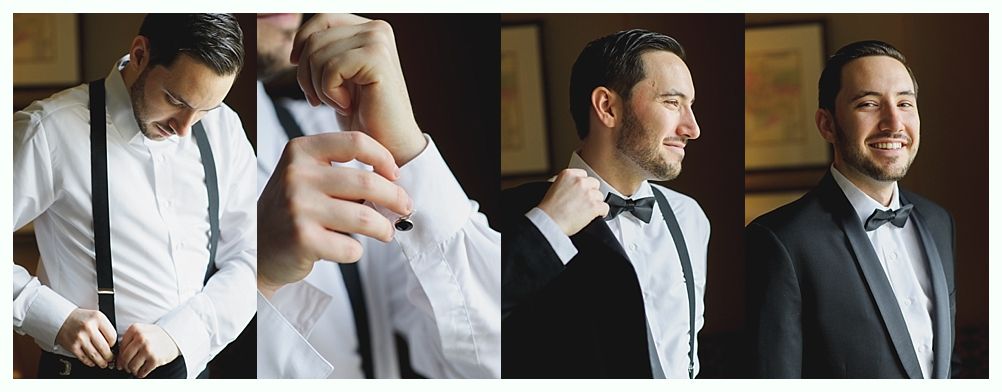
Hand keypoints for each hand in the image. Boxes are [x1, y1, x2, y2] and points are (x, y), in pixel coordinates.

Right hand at [55, 308, 116, 367]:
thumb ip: (105, 327)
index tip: (112, 346)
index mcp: (98, 318)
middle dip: (109, 356)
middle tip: (110, 358)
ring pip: (95, 355)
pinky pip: (84, 358)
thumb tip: (113, 344)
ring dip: (101, 362)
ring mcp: (80, 337)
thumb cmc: (81, 318)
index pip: (112, 336)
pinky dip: (90, 362)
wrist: (62, 319)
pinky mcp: (72, 346)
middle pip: (105, 348)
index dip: (114, 344)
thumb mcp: (96, 316)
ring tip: (103, 363)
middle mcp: (89, 327)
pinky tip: (92, 362)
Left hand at [115, 323, 178, 377]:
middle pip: (125, 358)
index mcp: (135, 329)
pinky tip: (143, 370)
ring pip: (132, 366)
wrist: (175, 337)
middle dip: (125, 365)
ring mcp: (148, 348)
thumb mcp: (142, 331)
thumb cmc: (157, 336)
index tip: (121, 362)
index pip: (121, 347)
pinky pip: (142, 371)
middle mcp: (141, 338)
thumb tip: (118, 361)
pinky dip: (141, 374)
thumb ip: (129, 341)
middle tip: (128, 367)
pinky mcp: (155, 359)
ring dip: (133, 370)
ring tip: (137, 369)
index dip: (120, 357)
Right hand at [258, 132, 412, 298]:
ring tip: (386, 232)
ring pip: (365, 217)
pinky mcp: (302, 239)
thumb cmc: (294, 209)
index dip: (384, 157)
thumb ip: (342, 171)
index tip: (395, 174)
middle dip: (396, 198)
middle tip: (405, 207)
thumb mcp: (307, 176)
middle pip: (367, 182)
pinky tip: (349, 248)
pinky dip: (356, 250)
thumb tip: (395, 182)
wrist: (256, 246)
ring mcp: (298, 207)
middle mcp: (297, 175)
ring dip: (383, 228)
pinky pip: (350, 247)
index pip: (356, 142)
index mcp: (300, 151)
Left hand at [291, 13, 426, 164]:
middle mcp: (377, 29)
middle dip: (306, 73)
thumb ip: (326, 51)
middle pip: (314, 39)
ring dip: (318, 86)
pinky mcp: (377, 59)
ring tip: (338, 103)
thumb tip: (297, 45)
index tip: (301, 71)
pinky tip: (346, 106)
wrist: (389, 145)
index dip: (302, 43)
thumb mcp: (339, 76)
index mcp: (369, 29)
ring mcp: (378, 41)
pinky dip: (330, 93)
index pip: (322, 19)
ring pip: (317, 54)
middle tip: (320, 100)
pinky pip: (330, 69)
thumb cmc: (363, 114)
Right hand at [537, 169, 608, 235]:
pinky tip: (594, 216)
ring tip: (585, 211)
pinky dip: (602, 213)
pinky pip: (606, 207)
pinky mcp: (594, 206)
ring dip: (595, 203)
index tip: (581, 192)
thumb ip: (567, 184)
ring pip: (600, 196)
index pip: (584, 175)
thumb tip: (575, 188)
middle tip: (583, 202)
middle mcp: (579, 181)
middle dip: (590, 193)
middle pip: (595, 184)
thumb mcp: (554, 188)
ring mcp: (588, 193)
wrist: (548, 222)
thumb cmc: (548, 210)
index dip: (583, 185)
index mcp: (568, 174)